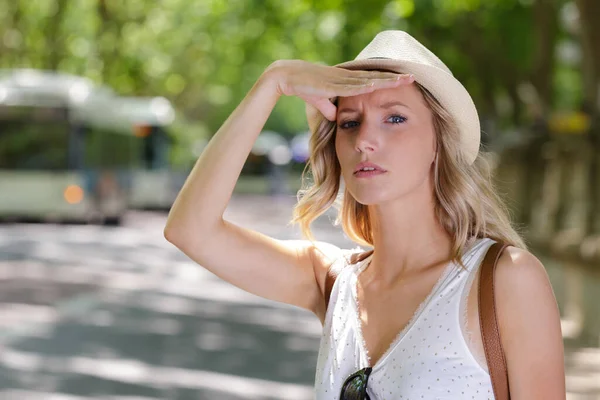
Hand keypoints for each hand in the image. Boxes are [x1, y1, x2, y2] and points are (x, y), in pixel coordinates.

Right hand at [263, 60, 413, 120]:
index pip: (372, 80)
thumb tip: (337, 118)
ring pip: (368, 80)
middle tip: (413, 77)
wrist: (288, 77)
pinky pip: (351, 86)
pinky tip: (377, 85)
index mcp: (347, 81)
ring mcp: (341, 79)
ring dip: (385, 81)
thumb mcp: (321, 102)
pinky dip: (364, 86)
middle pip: (375, 77)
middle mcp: (347, 78)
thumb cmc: (305, 88)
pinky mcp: (332, 84)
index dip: (388, 81)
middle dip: (394, 78)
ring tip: (402, 80)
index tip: (404, 82)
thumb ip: (330, 109)